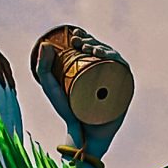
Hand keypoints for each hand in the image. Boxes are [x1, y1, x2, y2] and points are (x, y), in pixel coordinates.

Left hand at [31, 24, 130, 167]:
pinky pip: (124, 71)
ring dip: (104, 48)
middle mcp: (107, 72)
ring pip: (114, 58)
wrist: (81, 132)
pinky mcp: (124, 89)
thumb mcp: (51, 87)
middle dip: (92, 41)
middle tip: (77, 42)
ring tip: (89, 48)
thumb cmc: (67, 110)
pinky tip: (104, 57)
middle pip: (104, 50)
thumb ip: (43, 67)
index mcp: (93, 68)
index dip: (85, 37)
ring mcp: (117, 80)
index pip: (92, 47)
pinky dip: (116, 60)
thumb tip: (45, 44)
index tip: (74, 35)